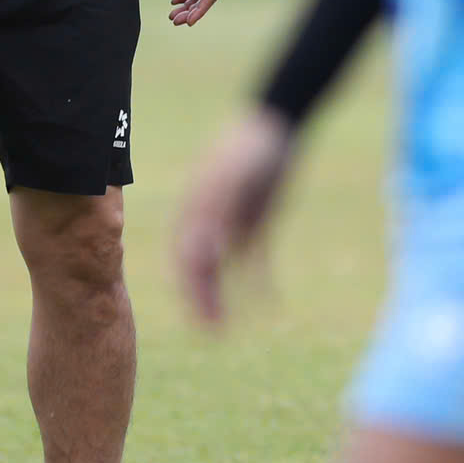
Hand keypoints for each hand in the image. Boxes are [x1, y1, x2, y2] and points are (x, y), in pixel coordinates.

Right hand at [173, 106, 294, 326]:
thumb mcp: (233, 182)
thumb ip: (216, 216)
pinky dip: (259, 282)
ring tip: (226, 329)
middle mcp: (207, 224)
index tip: (200, 317)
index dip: (190, 290)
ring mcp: (230, 227)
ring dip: (222, 298)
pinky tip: (271, 304)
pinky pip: (254, 262)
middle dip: (202, 301)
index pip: (186, 260)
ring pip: (222, 272)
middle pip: (199, 270)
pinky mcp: (255, 227)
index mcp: (193, 213)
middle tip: (212, 333)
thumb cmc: (249, 153)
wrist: (278, 129)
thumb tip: (201, 256)